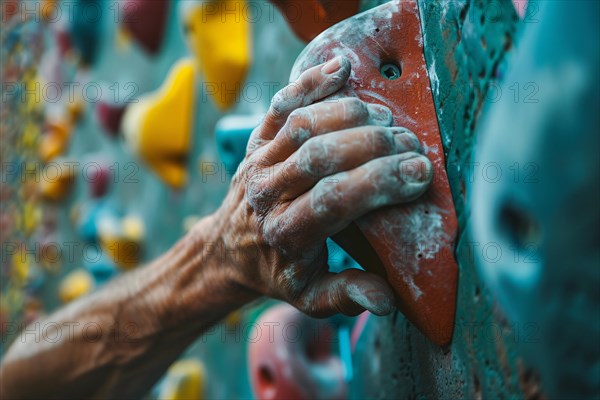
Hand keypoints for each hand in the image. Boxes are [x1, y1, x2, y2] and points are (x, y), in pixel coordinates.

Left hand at [210, 56, 432, 316]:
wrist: (227, 248)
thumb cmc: (274, 271)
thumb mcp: (308, 296)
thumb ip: (345, 296)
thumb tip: (385, 300)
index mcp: (285, 233)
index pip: (333, 199)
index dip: (378, 182)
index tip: (419, 174)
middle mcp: (268, 192)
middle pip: (322, 155)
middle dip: (375, 146)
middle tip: (414, 146)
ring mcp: (259, 161)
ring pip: (304, 124)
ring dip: (352, 115)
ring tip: (389, 120)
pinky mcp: (257, 139)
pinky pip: (281, 103)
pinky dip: (310, 81)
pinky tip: (342, 69)